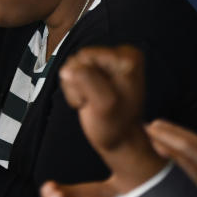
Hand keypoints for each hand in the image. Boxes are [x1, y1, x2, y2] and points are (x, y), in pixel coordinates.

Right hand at [59, 46, 164, 192]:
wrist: (119, 140)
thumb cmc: (116, 126)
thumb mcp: (104, 104)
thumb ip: (87, 81)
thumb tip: (68, 69)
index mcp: (127, 58)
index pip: (87, 56)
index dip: (84, 78)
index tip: (97, 95)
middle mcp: (119, 55)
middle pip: (78, 60)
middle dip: (79, 83)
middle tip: (93, 101)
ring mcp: (107, 64)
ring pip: (72, 67)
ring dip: (76, 89)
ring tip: (91, 102)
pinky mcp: (96, 71)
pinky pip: (72, 74)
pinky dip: (75, 91)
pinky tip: (88, 100)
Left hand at [147, 124, 196, 196]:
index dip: (178, 132)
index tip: (159, 125)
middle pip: (190, 148)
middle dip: (167, 135)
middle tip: (147, 127)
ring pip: (184, 162)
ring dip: (163, 147)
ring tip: (146, 138)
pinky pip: (179, 183)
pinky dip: (166, 169)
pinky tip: (153, 160)